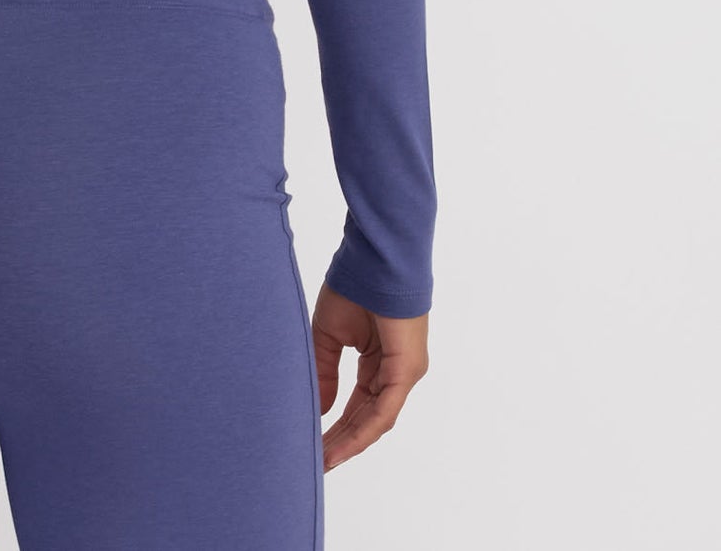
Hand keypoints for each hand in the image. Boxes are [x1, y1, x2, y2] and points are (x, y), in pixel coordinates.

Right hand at [310, 282, 429, 466]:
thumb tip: (321, 409)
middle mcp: (396, 372)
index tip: (314, 444)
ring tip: (324, 460)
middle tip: (315, 461)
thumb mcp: (330, 336)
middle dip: (341, 441)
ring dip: (350, 442)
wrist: (372, 259)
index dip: (337, 427)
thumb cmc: (354, 287)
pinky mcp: (407, 369)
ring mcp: (405, 373)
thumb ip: (325, 371)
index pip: (359, 405)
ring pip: (377, 419)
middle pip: (367, 418)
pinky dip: (362, 430)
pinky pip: (384, 409)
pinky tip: (341, 445)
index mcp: (380, 362)